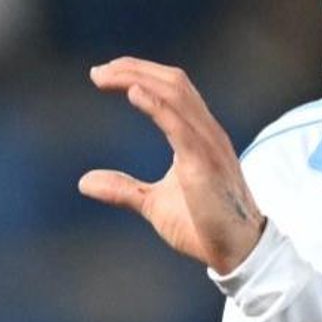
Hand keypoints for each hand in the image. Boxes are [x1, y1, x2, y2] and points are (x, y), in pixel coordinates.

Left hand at [79, 57, 264, 273]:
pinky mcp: (203, 164)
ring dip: (138, 80)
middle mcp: (207, 133)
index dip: (140, 74)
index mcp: (199, 137)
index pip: (173, 89)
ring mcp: (208, 146)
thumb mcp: (154, 203)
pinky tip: (133, 94)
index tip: (104, 75)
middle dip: (134, 69)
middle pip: (173, 83)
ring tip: (105, 77)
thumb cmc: (203, 226)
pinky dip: (156, 106)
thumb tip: (84, 182)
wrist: (237, 251)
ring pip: (176, 95)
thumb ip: (123, 189)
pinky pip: (180, 125)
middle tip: (97, 72)